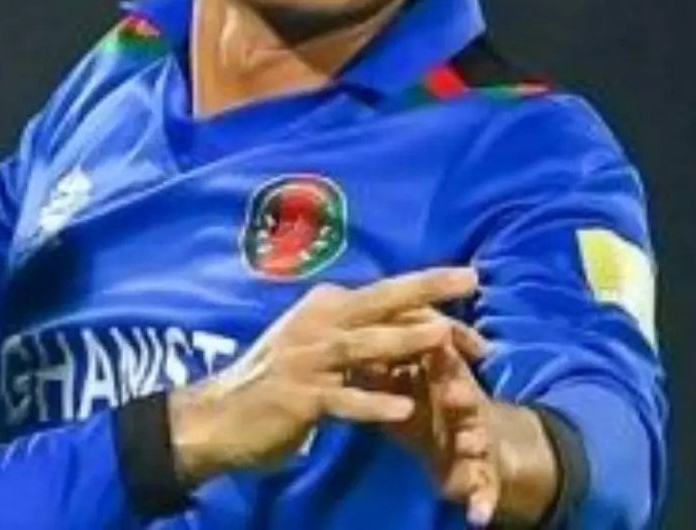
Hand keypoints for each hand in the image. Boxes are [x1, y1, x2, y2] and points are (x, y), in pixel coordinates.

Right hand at [167, 267, 482, 482]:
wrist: (218, 417)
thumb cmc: (275, 381)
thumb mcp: (318, 350)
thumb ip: (359, 338)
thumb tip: (412, 329)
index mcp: (325, 308)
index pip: (388, 298)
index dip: (434, 305)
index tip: (476, 332)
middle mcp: (316, 324)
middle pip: (378, 301)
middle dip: (425, 289)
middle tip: (468, 278)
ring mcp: (305, 360)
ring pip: (361, 345)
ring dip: (401, 340)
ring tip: (442, 338)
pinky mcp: (298, 397)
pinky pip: (340, 400)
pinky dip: (370, 403)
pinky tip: (400, 409)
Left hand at [376, 350, 558, 526]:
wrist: (481, 447)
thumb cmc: (432, 409)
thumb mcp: (409, 389)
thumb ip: (382, 372)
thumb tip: (345, 350)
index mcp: (447, 383)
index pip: (440, 365)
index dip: (428, 357)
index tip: (406, 354)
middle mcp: (467, 408)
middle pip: (466, 398)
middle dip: (460, 394)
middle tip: (451, 394)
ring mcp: (478, 441)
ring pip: (479, 439)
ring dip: (474, 440)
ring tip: (468, 444)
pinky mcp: (485, 476)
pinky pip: (486, 490)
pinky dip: (482, 503)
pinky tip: (476, 518)